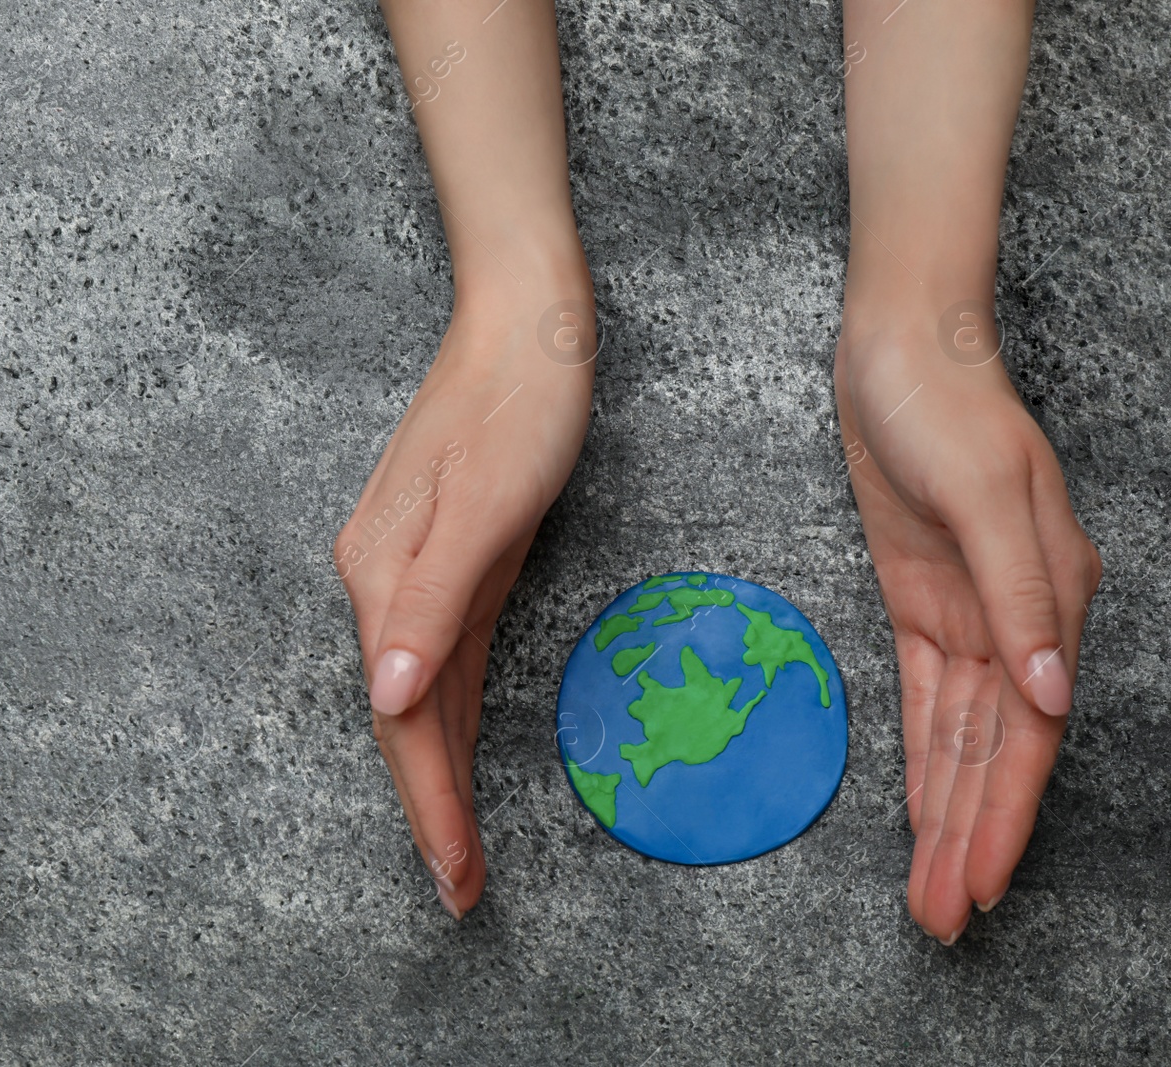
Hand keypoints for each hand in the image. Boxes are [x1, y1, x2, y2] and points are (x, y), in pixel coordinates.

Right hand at [336, 278, 594, 918]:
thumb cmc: (516, 405)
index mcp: (383, 574)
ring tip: (461, 849)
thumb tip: (385, 699)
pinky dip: (453, 717)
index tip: (454, 876)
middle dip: (432, 807)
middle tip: (461, 890)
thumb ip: (430, 602)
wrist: (527, 324)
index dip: (428, 802)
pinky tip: (462, 751)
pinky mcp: (450, 560)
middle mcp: (384, 580)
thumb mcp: (483, 502)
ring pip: (421, 695)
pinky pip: (443, 661)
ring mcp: (413, 570)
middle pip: (403, 717)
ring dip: (441, 773)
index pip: (401, 716)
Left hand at [835, 321, 1100, 943]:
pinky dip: (924, 757)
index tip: (982, 883)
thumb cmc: (947, 408)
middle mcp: (1018, 621)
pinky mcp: (923, 602)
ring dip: (946, 814)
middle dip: (970, 837)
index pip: (1028, 734)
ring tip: (932, 888)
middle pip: (993, 754)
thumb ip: (1019, 594)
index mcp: (1051, 600)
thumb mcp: (982, 493)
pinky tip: (923, 807)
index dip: (1004, 813)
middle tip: (944, 918)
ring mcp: (971, 615)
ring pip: (959, 739)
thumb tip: (1053, 691)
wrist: (899, 352)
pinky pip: (926, 700)